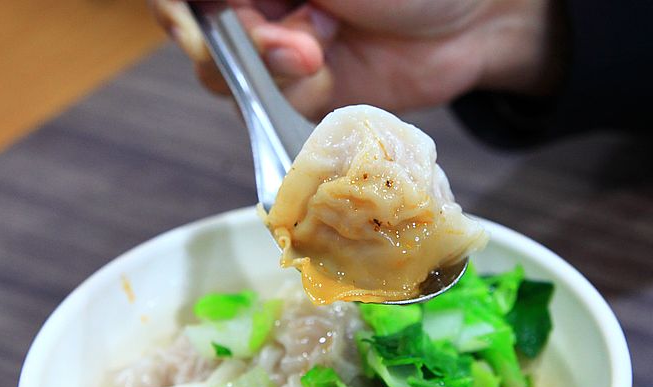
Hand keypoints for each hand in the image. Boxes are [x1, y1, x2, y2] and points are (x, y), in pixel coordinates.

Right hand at [150, 0, 563, 118]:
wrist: (478, 19)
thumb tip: (200, 3)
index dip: (175, 10)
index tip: (187, 22)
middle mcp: (261, 4)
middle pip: (202, 36)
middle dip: (235, 44)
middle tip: (291, 41)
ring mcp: (281, 52)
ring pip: (231, 80)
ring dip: (269, 72)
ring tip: (321, 48)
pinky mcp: (307, 94)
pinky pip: (271, 111)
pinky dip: (291, 101)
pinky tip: (329, 73)